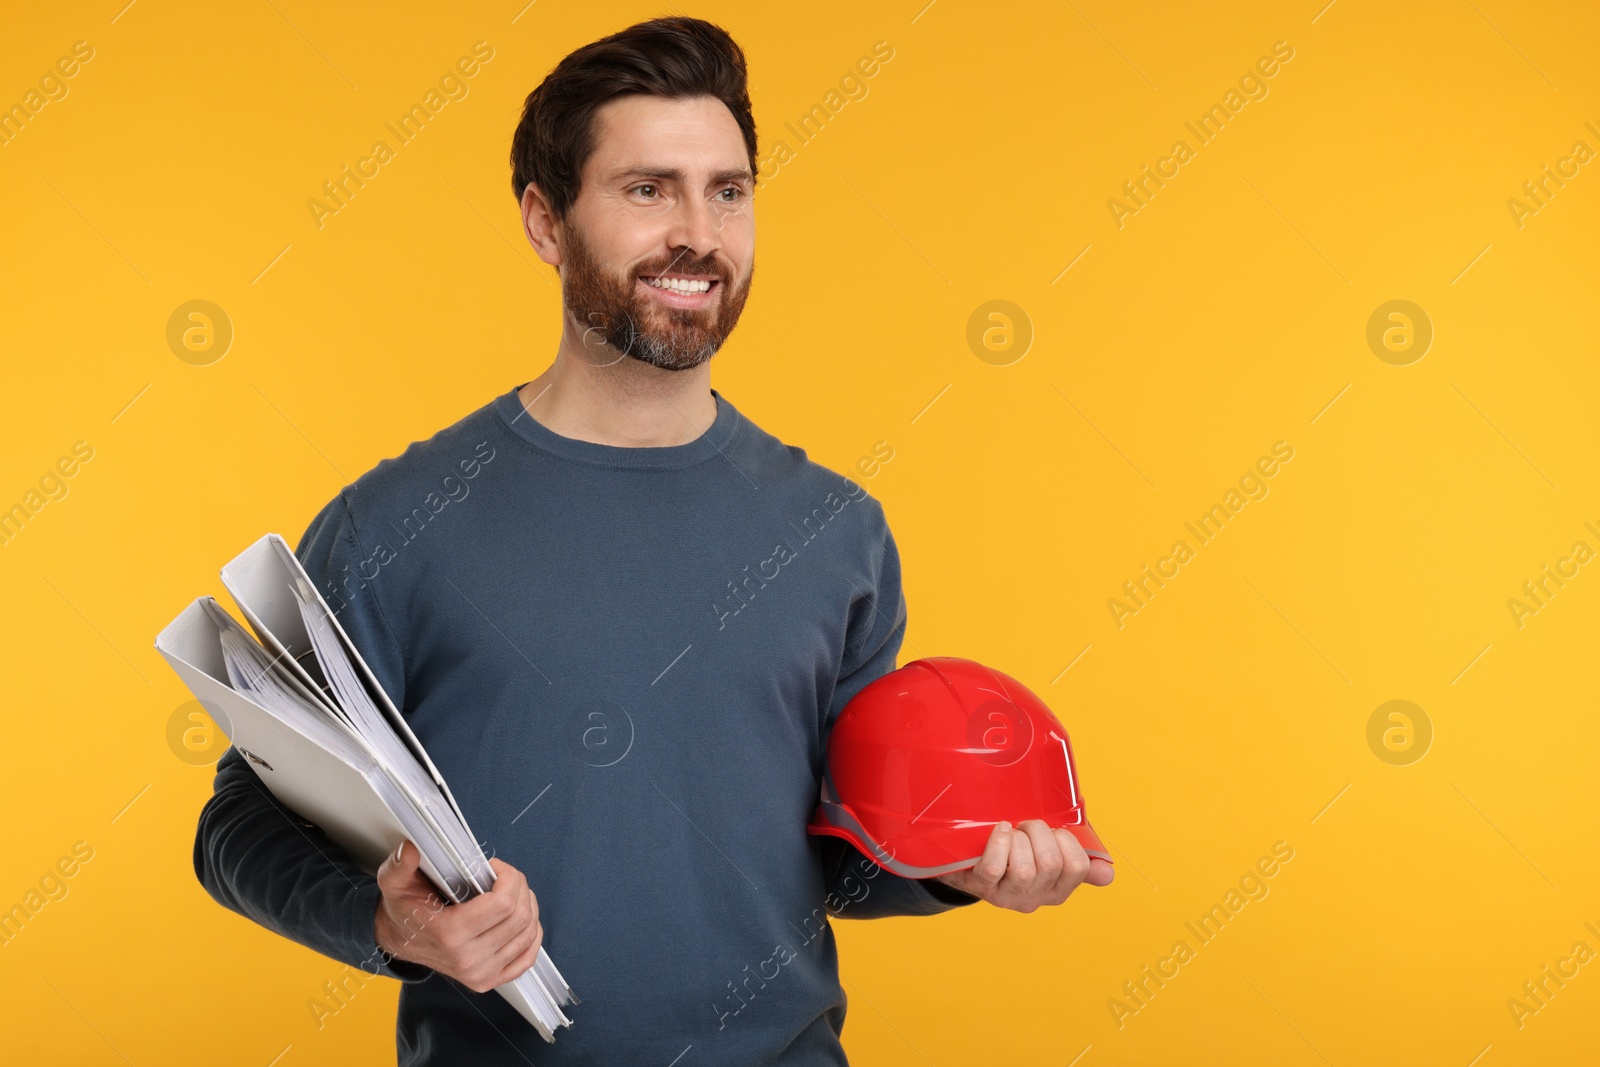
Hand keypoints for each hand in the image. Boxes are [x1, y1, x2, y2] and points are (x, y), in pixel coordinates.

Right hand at [374, 840, 543, 992]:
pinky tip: (522, 919)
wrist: (400, 940)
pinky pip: (527, 959)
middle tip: (505, 877)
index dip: (509, 877)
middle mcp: (467, 958)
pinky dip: (532, 936)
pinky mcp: (488, 980)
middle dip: (520, 887)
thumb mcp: (395, 882)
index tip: (495, 868)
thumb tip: (410, 851)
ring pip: (528, 934)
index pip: (504, 903)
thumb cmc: (404, 910)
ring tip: (512, 893)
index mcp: (449, 934)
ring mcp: (480, 973)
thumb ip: (400, 865)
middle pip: (520, 917)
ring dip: (528, 907)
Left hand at [935, 819, 1113, 912]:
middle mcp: (1034, 898)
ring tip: (1011, 833)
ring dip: (1019, 839)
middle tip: (1026, 827)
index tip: (1052, 833)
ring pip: (1024, 869)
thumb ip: (1078, 864)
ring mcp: (1007, 895)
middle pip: (1051, 864)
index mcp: (1056, 890)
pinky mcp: (982, 886)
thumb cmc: (1013, 854)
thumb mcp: (1047, 857)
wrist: (969, 863)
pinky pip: (995, 867)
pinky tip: (1001, 830)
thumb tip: (1108, 874)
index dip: (1066, 841)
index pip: (1078, 867)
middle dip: (1039, 833)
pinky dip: (999, 843)